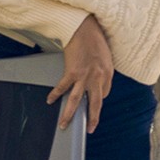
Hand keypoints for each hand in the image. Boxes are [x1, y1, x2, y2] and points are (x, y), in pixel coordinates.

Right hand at [50, 14, 112, 131]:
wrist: (85, 30)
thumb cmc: (95, 41)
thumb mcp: (106, 58)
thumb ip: (103, 73)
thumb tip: (98, 85)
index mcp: (108, 74)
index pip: (104, 94)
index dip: (97, 100)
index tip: (92, 106)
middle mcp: (98, 77)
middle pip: (95, 103)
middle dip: (92, 118)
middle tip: (89, 129)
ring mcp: (85, 76)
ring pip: (77, 101)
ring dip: (69, 114)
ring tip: (64, 124)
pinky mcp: (72, 72)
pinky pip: (62, 87)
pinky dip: (55, 94)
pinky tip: (50, 101)